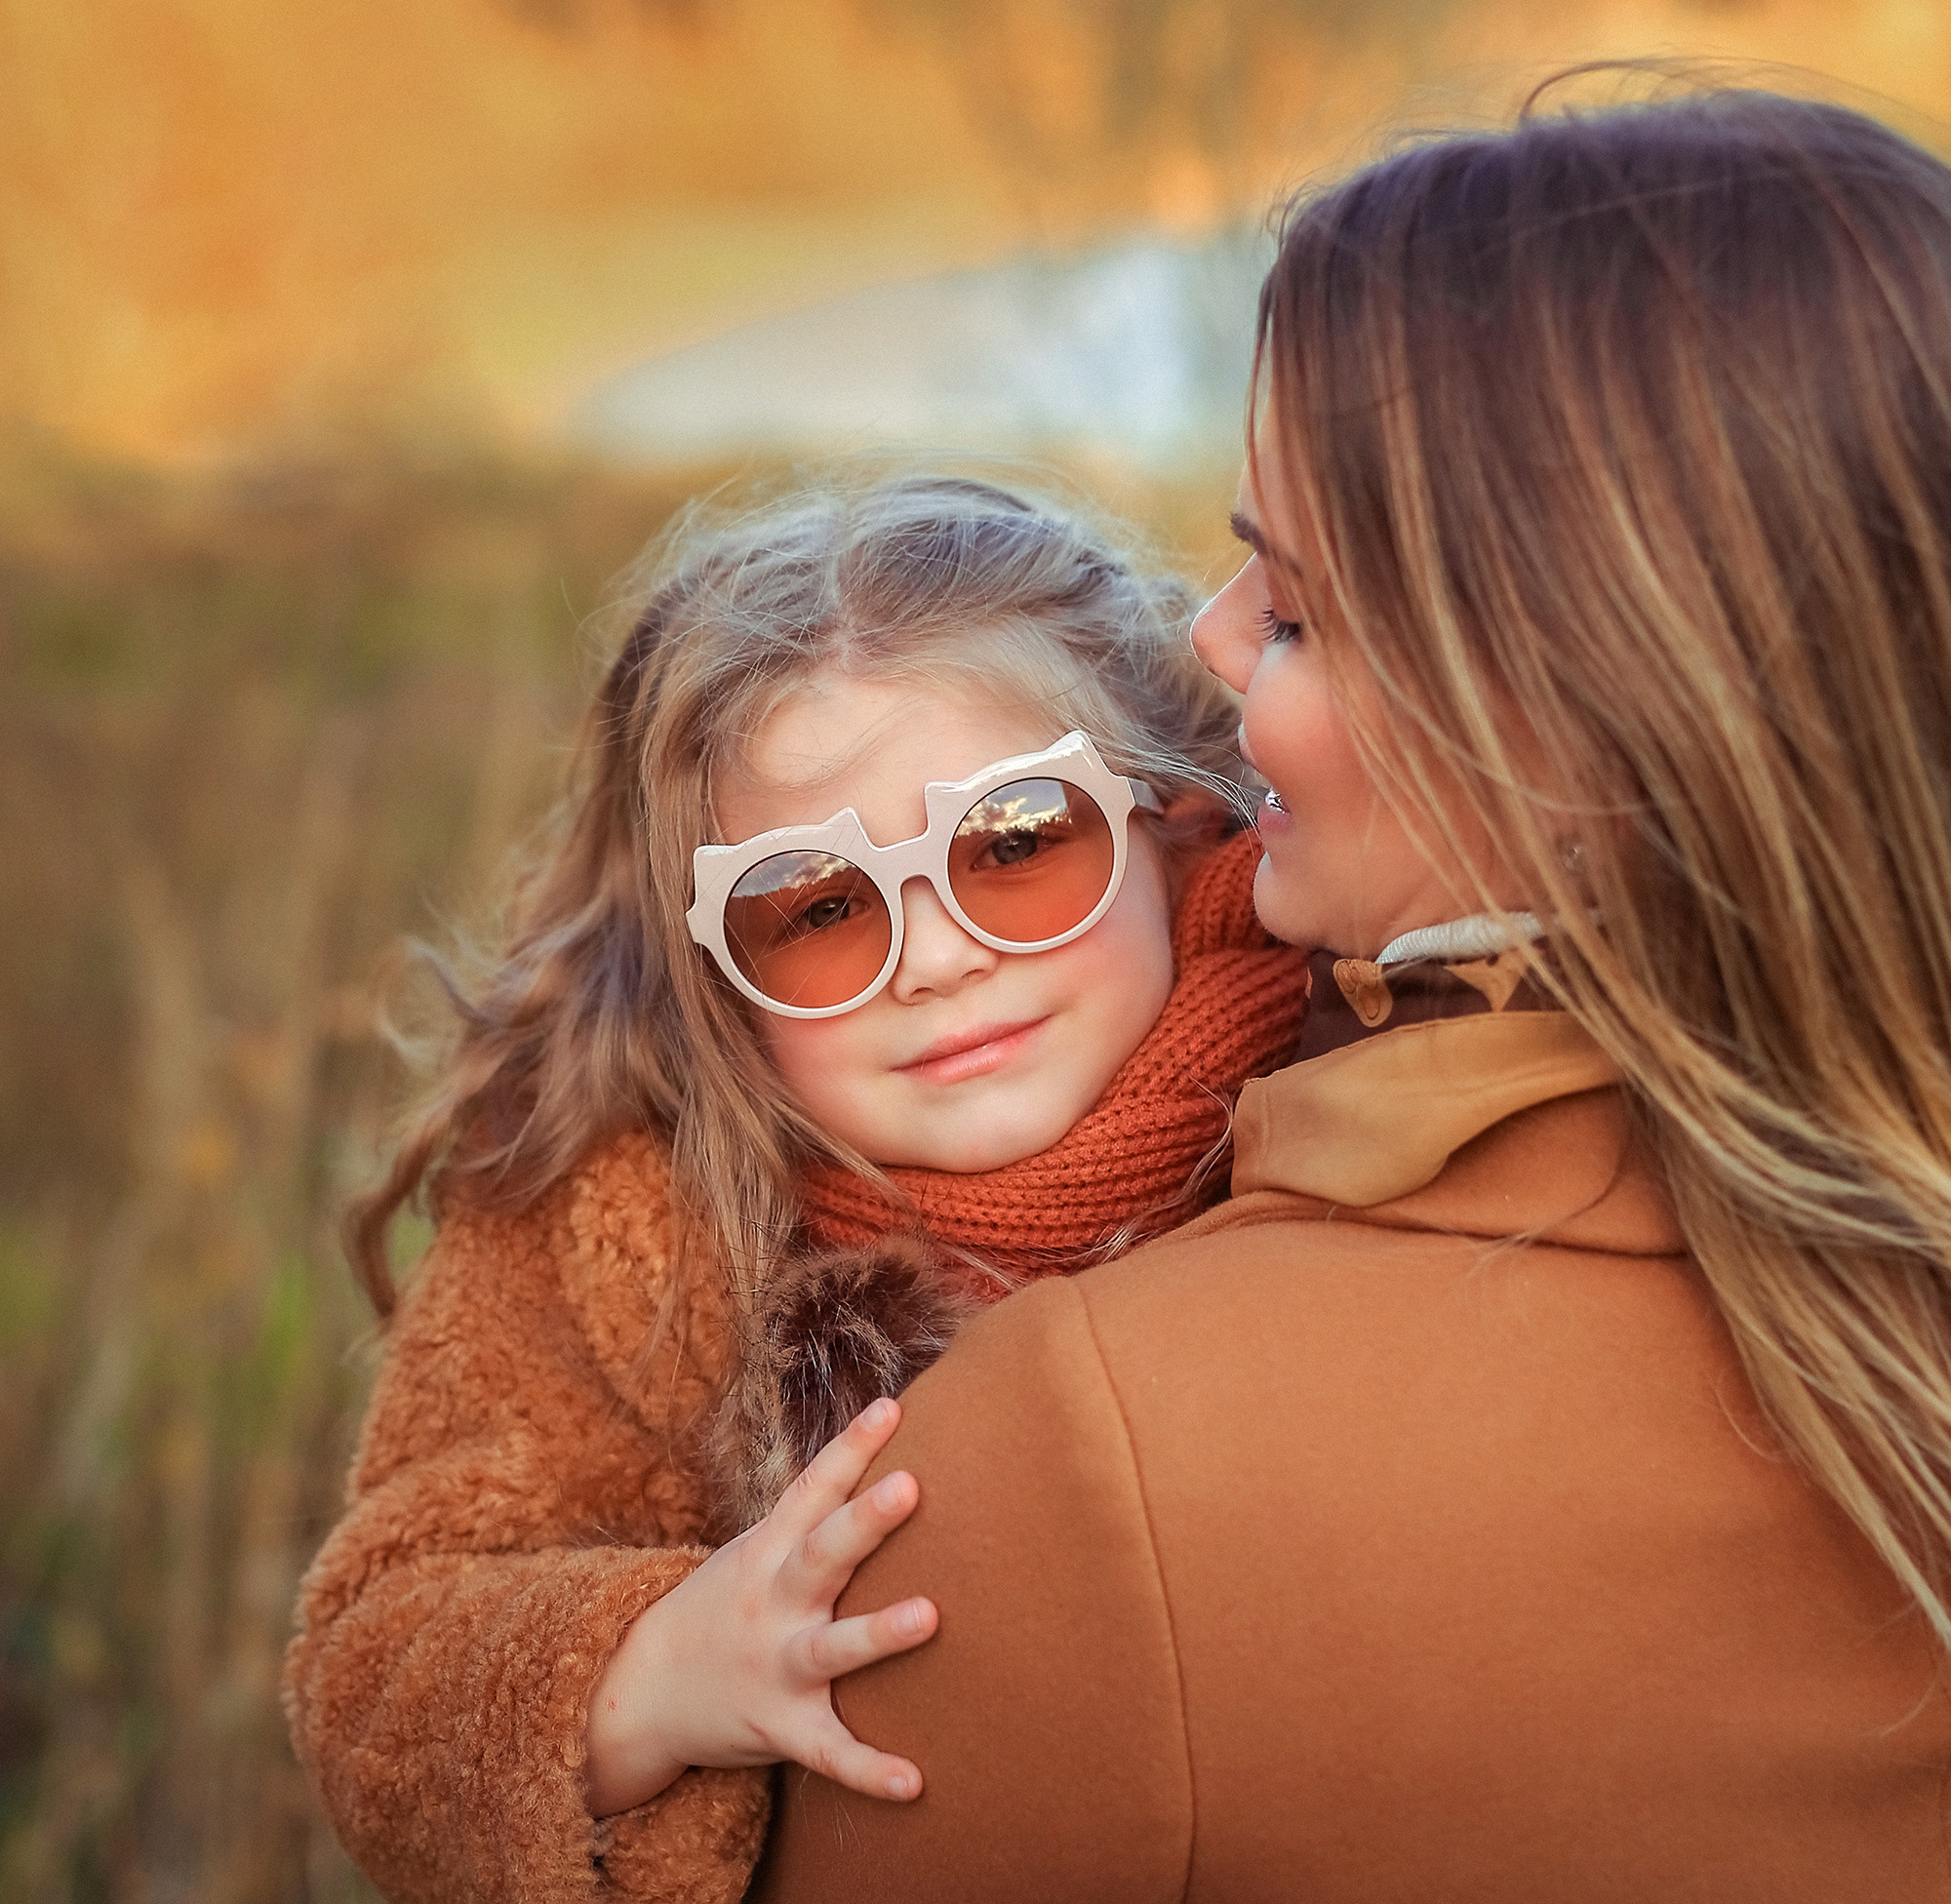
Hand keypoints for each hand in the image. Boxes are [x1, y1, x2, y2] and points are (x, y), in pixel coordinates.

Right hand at [584, 1397, 937, 1816]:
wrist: (644, 1688)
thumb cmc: (728, 1604)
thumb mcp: (759, 1549)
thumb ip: (817, 1510)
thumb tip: (881, 1442)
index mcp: (769, 1551)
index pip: (813, 1487)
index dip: (852, 1446)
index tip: (893, 1408)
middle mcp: (774, 1602)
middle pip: (823, 1553)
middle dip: (866, 1522)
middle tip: (911, 1486)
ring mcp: (776, 1665)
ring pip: (831, 1648)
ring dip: (879, 1633)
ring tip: (930, 1615)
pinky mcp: (781, 1727)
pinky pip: (828, 1751)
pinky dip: (868, 1769)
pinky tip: (915, 1782)